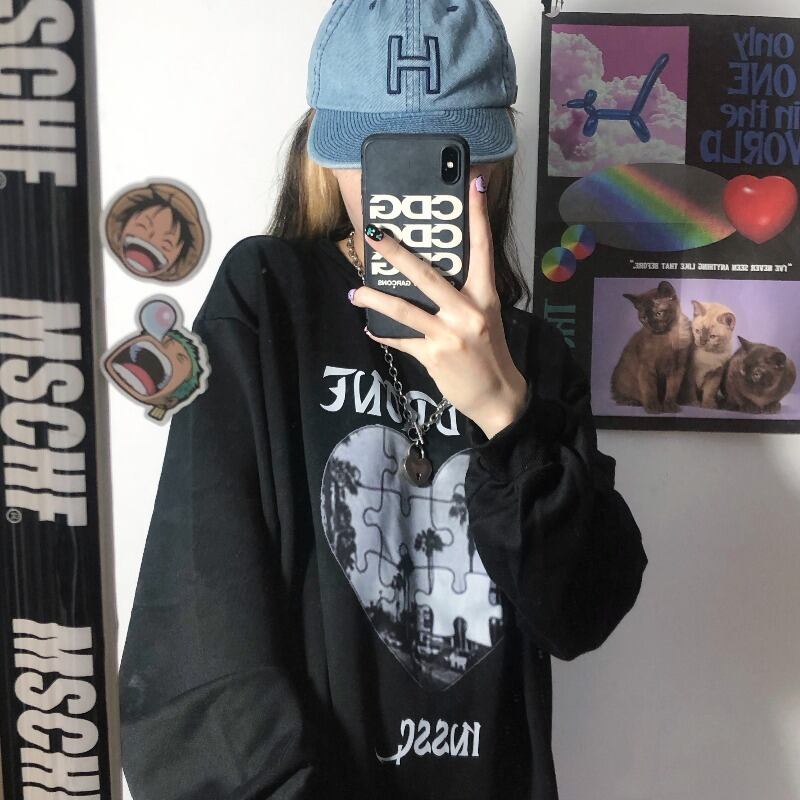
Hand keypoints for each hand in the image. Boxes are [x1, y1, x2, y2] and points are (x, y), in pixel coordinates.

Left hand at [349, 175, 527, 438]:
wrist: (498, 397)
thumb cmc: (490, 353)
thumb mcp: (486, 318)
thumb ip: (463, 297)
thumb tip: (429, 277)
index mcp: (485, 297)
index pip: (483, 250)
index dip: (478, 217)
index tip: (473, 185)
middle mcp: (467, 312)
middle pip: (427, 275)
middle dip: (397, 254)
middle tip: (375, 235)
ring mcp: (449, 334)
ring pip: (404, 309)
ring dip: (375, 299)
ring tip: (355, 293)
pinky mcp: (434, 355)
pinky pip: (401, 340)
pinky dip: (384, 334)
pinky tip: (370, 328)